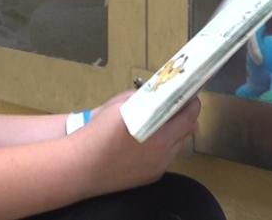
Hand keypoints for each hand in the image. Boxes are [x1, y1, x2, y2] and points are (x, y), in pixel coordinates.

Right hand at [70, 94, 200, 197]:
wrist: (80, 166)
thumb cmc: (98, 131)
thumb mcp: (121, 104)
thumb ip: (144, 98)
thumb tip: (158, 93)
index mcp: (159, 133)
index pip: (190, 115)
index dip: (191, 103)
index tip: (187, 94)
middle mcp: (164, 153)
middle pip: (188, 131)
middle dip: (184, 117)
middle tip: (174, 106)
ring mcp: (159, 167)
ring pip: (178, 146)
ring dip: (174, 133)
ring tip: (159, 123)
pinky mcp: (151, 177)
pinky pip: (165, 158)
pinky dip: (163, 147)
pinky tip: (146, 142)